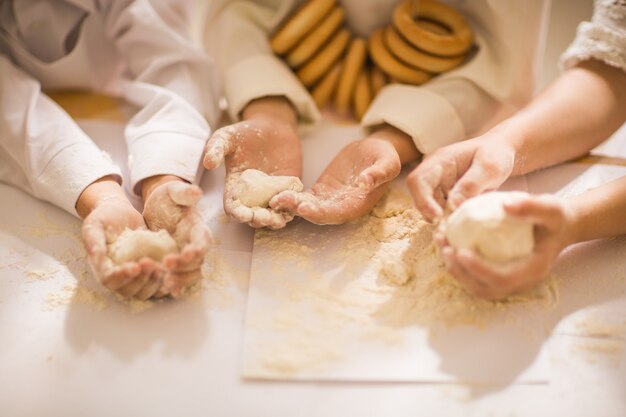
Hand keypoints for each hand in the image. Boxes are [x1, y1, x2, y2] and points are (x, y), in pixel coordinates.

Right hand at [82, 197, 163, 299]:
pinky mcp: (149, 272)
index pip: (110, 281)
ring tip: (163, 268)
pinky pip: (157, 285)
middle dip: (141, 280)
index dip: (122, 277)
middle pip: (128, 291)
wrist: (119, 212)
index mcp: (102, 268)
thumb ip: (94, 243)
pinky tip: (172, 272)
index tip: (135, 266)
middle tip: (151, 263)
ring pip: (144, 292)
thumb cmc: (103, 218)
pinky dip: (165, 283)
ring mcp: (134, 276)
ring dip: (154, 284)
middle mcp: (118, 276)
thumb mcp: (94, 226)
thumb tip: (97, 258)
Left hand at [142, 179, 210, 297]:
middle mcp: (195, 245)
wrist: (159, 207)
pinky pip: (179, 279)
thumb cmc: (168, 198)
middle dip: (184, 267)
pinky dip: (175, 286)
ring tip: (165, 282)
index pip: (203, 242)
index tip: (186, 253)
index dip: (197, 249)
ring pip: (190, 274)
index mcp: (198, 228)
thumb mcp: (173, 191)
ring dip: (180, 280)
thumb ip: (184, 192)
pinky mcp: (175, 264)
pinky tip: (165, 290)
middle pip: (197, 263)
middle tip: (166, 265)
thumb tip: (196, 191)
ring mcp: (185, 257)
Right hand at [203, 97, 301, 228]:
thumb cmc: (245, 132)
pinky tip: (294, 209)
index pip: (233, 207)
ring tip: (280, 220)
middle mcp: (252, 195)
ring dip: (276, 220)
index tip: (243, 215)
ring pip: (273, 214)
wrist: (272, 125)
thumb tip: (208, 163)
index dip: (237, 213)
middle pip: (254, 216)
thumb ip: (216, 148)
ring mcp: (271, 194)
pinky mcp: (288, 189)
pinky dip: (292, 208)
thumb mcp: (226, 137)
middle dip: (258, 220)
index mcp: (235, 187)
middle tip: (264, 218)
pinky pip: (290, 203)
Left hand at [270, 137, 400, 224]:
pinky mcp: (321, 191)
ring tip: (275, 199)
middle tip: (282, 202)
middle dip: (300, 210)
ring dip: (291, 205)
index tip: (305, 208)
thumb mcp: (389, 162)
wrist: (374, 151)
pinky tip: (276, 193)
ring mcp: (330, 200)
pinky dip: (291, 196)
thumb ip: (380, 173)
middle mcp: (342, 207)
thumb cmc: (386, 157)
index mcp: (358, 204)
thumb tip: (366, 182)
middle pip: (318, 214)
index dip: (321, 213)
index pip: (338, 214)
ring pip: (308, 207)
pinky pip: (304, 196)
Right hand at [407, 135, 514, 221]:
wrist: (502, 151)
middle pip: (419, 196)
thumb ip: (471, 185)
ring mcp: (439, 186)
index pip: (418, 180)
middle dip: (429, 213)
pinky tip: (459, 225)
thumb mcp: (489, 167)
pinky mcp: (446, 197)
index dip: (422, 200)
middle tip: (446, 228)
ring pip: (428, 207)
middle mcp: (434, 174)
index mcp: (440, 162)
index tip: (437, 216)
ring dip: (438, 219)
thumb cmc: (496, 154)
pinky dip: (447, 220)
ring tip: (454, 229)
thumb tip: (452, 205)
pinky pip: (441, 211)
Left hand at [439, 194, 574, 299]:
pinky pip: (474, 274)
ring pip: (475, 285)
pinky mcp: (497, 272)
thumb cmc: (555, 218)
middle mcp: (519, 281)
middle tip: (445, 248)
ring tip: (442, 243)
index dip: (478, 270)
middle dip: (460, 272)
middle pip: (484, 288)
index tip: (460, 251)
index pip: (501, 279)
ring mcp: (507, 279)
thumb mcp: (550, 208)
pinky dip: (457, 262)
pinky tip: (447, 241)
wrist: (558, 227)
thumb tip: (506, 205)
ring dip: (454, 269)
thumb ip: (532, 206)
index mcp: (532, 270)